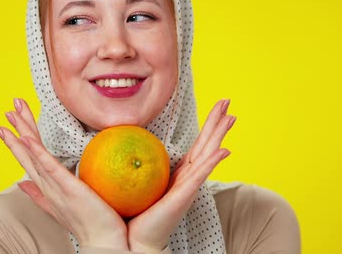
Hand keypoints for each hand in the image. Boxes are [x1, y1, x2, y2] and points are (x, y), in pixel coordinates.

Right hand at [0, 98, 127, 249]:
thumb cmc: (89, 223)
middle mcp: (46, 186)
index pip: (30, 157)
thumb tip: (24, 184)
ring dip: (21, 133)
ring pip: (33, 154)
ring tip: (12, 113)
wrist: (103, 242)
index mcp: (47, 187)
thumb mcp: (62, 205)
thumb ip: (41, 195)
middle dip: (18, 128)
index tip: (10, 121)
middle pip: (27, 151)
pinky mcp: (66, 188)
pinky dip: (36, 151)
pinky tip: (26, 138)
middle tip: (11, 106)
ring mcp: (54, 186)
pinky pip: (48, 167)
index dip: (18, 139)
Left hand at [127, 99, 235, 252]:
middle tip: (227, 101)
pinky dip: (212, 162)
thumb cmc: (131, 213)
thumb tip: (111, 142)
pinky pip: (200, 174)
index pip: (195, 145)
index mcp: (177, 175)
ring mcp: (187, 186)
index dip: (205, 127)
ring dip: (219, 135)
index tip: (215, 108)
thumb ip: (126, 162)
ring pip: (207, 154)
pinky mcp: (184, 195)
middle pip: (205, 144)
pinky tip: (223, 150)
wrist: (132, 240)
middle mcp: (187, 178)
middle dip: (217, 123)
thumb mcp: (127, 180)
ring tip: (231, 117)